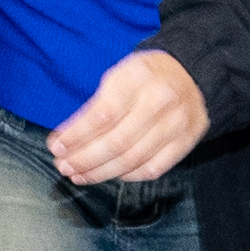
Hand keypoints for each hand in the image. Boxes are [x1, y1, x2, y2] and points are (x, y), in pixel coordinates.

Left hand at [45, 48, 210, 187]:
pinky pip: (153, 169)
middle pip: (117, 142)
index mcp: (139, 78)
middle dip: (85, 159)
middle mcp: (161, 101)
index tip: (57, 147)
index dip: (77, 135)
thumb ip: (94, 106)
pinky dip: (128, 176)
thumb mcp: (118, 77)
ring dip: (101, 172)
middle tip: (64, 166)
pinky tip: (111, 174)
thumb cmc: (146, 77)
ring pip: (133, 160)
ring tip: (80, 175)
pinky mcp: (187, 141)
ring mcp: (178, 123)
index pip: (103, 115)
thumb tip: (65, 139)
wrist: (192, 75)